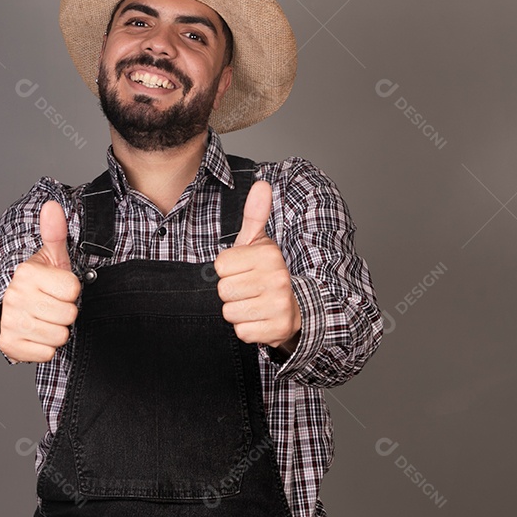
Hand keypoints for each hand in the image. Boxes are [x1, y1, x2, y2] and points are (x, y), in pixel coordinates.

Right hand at [0, 200, 79, 362]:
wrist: (17, 307)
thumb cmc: (42, 282)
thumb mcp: (53, 256)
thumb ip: (55, 232)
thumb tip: (52, 207)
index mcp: (26, 274)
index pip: (73, 290)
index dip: (72, 290)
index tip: (60, 288)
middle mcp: (15, 297)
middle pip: (68, 315)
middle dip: (66, 312)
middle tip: (54, 305)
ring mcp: (10, 321)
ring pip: (59, 336)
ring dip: (58, 330)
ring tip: (48, 318)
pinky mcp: (9, 344)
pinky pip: (46, 353)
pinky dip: (47, 347)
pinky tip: (39, 334)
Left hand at [214, 181, 301, 349]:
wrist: (296, 308)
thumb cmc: (267, 273)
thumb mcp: (259, 243)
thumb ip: (255, 215)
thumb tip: (261, 184)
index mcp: (268, 255)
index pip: (220, 266)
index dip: (227, 271)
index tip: (243, 271)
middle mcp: (277, 278)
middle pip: (223, 290)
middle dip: (231, 293)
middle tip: (248, 290)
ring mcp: (279, 305)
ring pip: (230, 312)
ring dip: (237, 312)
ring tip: (253, 304)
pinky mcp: (277, 330)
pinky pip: (241, 332)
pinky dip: (246, 329)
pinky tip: (259, 320)